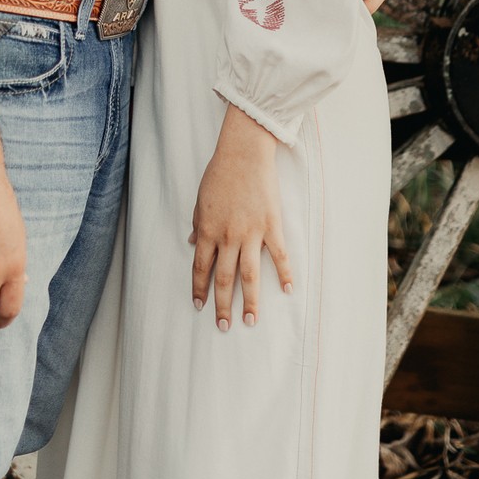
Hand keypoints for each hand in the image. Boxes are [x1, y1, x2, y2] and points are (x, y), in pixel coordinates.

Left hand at [190, 103, 291, 329]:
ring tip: (249, 320)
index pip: (201, 267)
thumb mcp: (200, 199)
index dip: (199, 288)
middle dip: (222, 305)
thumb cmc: (220, 173)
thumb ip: (197, 224)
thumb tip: (190, 243)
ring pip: (249, 275)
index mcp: (208, 230)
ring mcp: (251, 233)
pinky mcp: (271, 226)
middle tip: (223, 326)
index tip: (199, 306)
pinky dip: (284, 274)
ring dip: (249, 300)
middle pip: (224, 278)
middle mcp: (228, 236)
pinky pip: (279, 255)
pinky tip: (287, 290)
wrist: (244, 153)